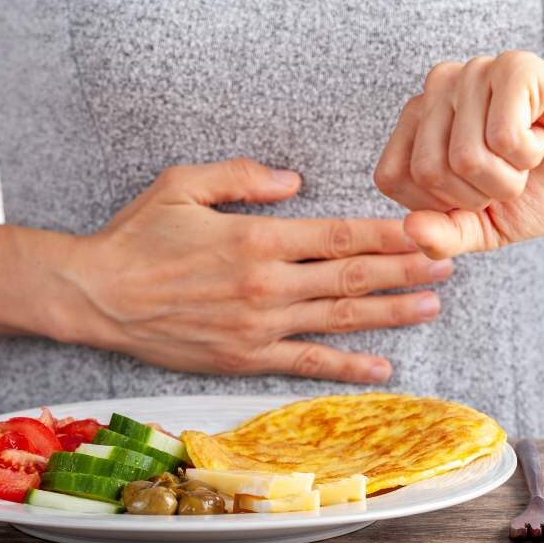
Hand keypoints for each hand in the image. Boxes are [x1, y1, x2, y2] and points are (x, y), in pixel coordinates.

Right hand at [57, 158, 453, 382]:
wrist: (97, 295)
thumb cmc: (139, 236)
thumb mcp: (182, 184)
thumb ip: (242, 175)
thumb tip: (295, 181)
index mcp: (256, 238)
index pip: (338, 235)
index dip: (386, 234)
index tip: (423, 231)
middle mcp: (266, 284)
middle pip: (350, 277)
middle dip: (404, 270)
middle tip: (447, 265)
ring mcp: (259, 325)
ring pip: (339, 320)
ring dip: (390, 313)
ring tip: (430, 306)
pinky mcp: (245, 357)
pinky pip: (306, 362)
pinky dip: (346, 366)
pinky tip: (380, 367)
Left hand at [374, 51, 543, 257]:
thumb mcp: (486, 226)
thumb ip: (444, 235)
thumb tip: (409, 230)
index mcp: (419, 123)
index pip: (391, 178)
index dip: (440, 204)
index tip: (479, 190)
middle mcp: (438, 89)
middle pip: (427, 170)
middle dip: (479, 193)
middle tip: (511, 174)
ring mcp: (474, 72)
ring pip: (464, 157)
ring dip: (509, 177)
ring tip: (528, 154)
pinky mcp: (514, 67)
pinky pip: (502, 137)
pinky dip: (530, 154)